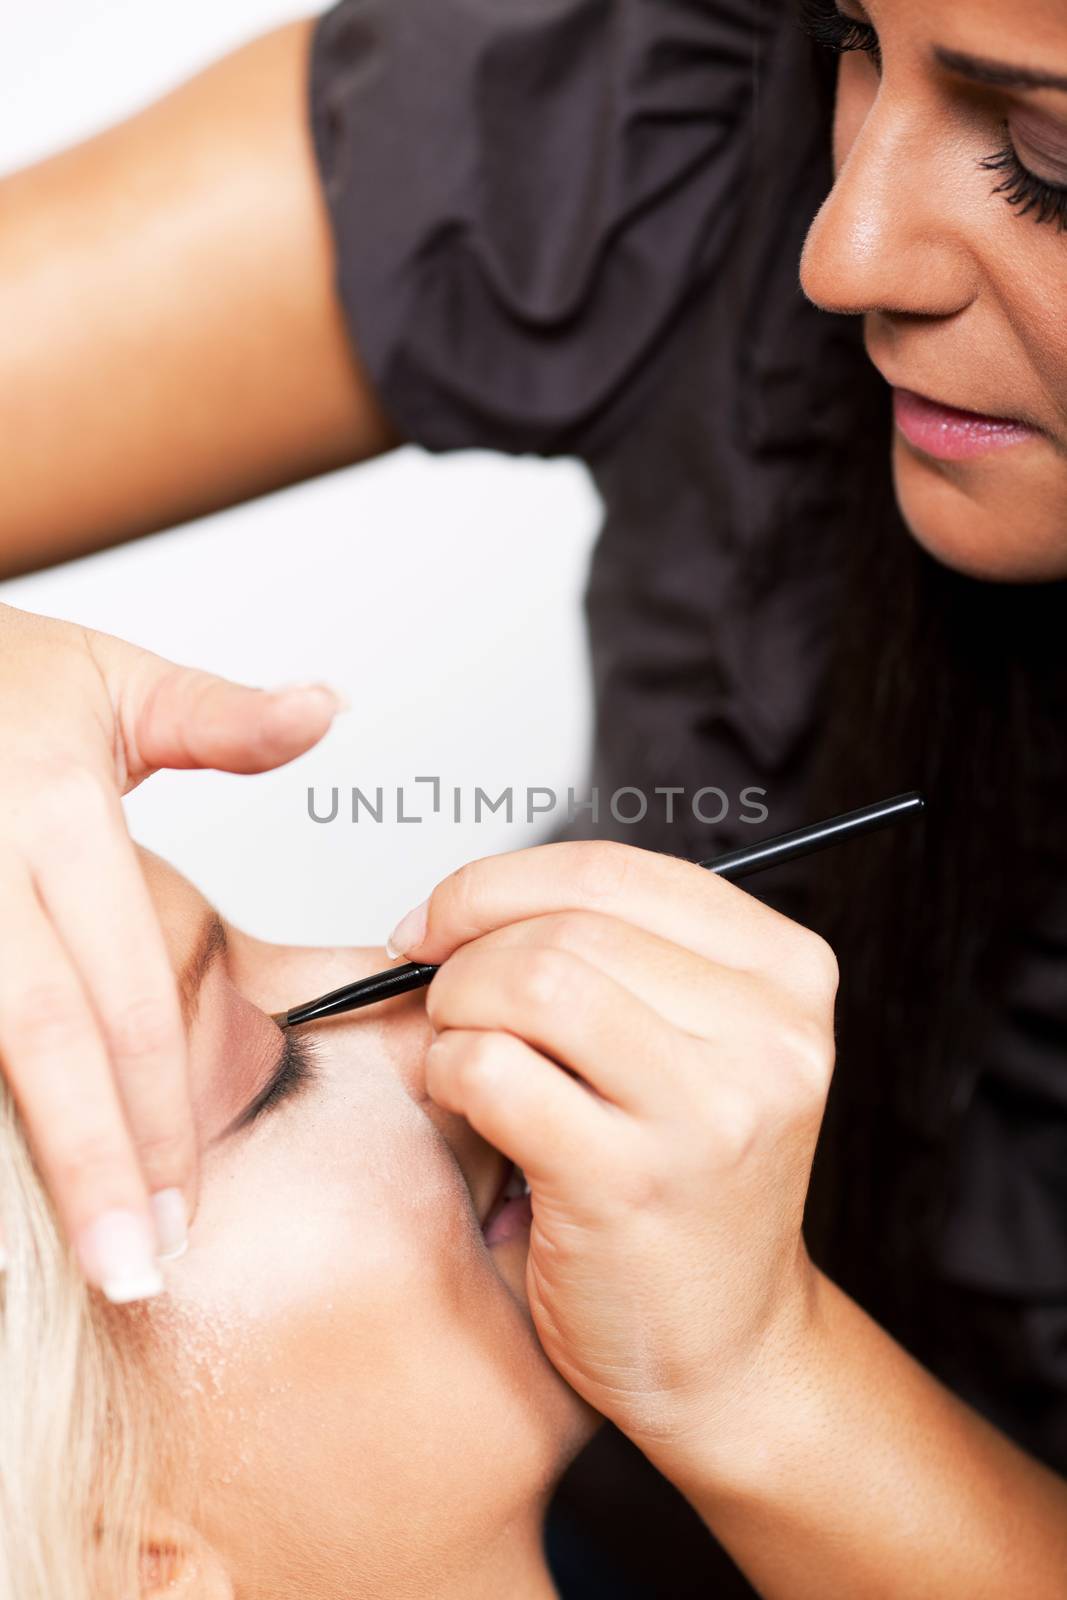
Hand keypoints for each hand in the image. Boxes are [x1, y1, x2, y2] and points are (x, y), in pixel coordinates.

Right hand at [0, 602, 342, 1299]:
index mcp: (51, 805)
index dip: (157, 1103)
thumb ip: (218, 718)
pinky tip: (3, 1203)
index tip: (185, 1203)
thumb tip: (323, 711)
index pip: (118, 986)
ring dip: (27, 1160)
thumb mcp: (108, 679)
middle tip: (141, 1271)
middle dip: (93, 1166)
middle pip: (41, 1039)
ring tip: (77, 1257)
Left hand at [388, 839, 838, 1466]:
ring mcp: (709, 1110)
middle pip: (565, 924)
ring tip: (460, 1051)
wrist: (726, 1346)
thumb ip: (620, 955)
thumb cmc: (688, 1185)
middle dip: (467, 951)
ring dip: (457, 1007)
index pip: (615, 868)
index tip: (442, 919)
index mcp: (786, 973)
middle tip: (441, 998)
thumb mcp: (700, 1045)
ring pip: (530, 980)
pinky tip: (464, 1104)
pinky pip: (494, 1070)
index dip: (499, 882)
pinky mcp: (633, 1183)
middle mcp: (769, 1034)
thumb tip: (469, 902)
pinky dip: (448, 1073)